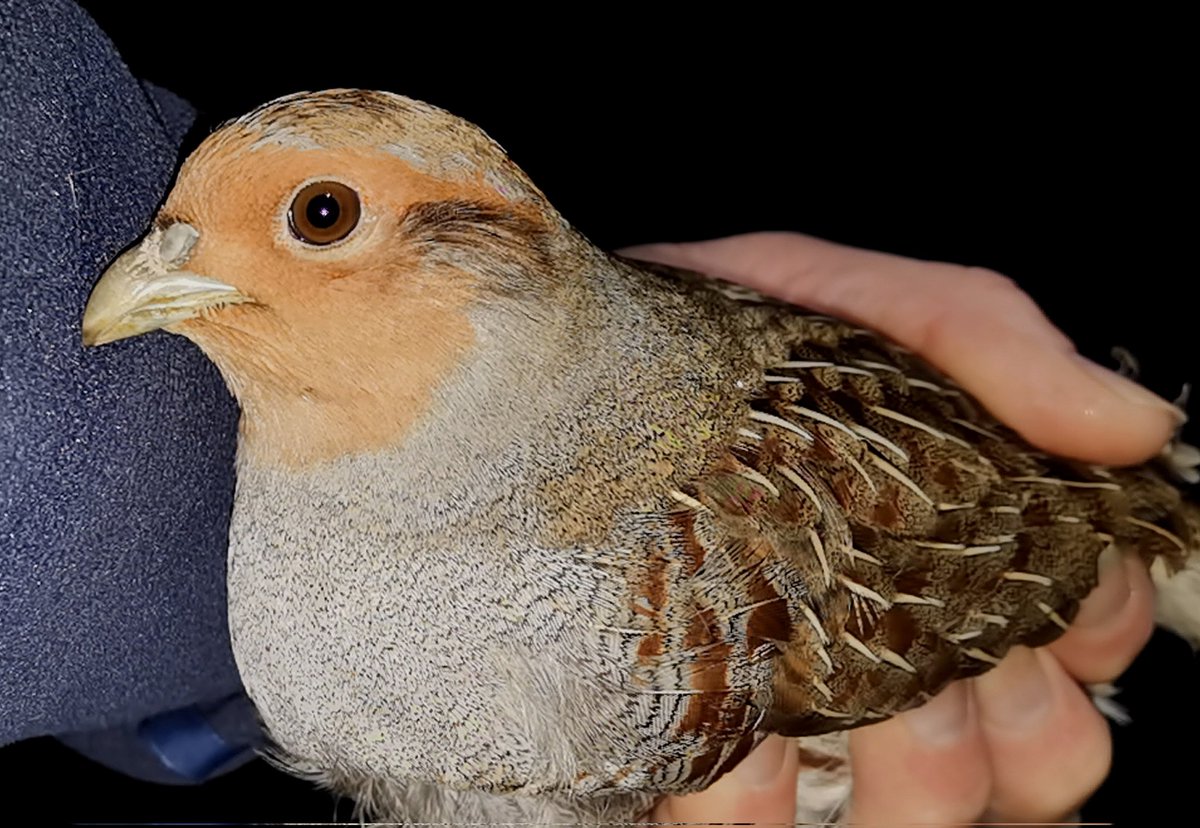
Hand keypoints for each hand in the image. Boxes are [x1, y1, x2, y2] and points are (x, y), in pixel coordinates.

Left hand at [624, 233, 1171, 824]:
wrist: (579, 362)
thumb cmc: (719, 333)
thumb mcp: (854, 304)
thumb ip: (987, 344)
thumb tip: (1131, 424)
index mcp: (959, 531)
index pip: (1094, 620)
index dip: (1090, 627)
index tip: (1044, 607)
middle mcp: (904, 622)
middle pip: (1036, 743)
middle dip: (1007, 725)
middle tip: (934, 672)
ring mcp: (811, 691)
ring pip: (929, 797)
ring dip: (912, 777)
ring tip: (842, 715)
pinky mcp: (710, 732)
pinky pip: (757, 813)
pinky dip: (755, 802)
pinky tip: (738, 755)